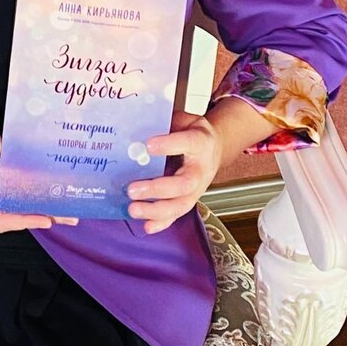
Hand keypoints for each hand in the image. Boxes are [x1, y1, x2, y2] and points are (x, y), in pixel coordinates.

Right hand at [0, 117, 78, 231]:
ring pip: (19, 207)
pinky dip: (35, 194)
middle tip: (68, 216)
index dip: (22, 221)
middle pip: (14, 216)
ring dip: (42, 207)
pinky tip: (52, 190)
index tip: (44, 218)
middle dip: (41, 216)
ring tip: (68, 208)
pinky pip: (18, 194)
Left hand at [126, 110, 221, 233]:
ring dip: (156, 210)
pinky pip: (177, 214)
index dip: (169, 145)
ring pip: (180, 205)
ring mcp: (197, 188)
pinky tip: (146, 226)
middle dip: (157, 189)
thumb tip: (137, 127)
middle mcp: (201, 169)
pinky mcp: (189, 199)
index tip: (148, 145)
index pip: (187, 143)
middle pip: (183, 184)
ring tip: (133, 209)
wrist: (214, 148)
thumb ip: (166, 123)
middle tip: (132, 189)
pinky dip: (162, 223)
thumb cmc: (194, 132)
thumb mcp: (185, 119)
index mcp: (200, 143)